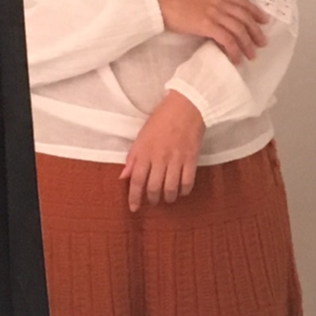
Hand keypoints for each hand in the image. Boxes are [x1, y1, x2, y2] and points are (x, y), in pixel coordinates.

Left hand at [122, 90, 203, 211]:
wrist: (185, 107)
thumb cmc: (161, 119)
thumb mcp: (141, 136)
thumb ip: (133, 158)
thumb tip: (124, 177)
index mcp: (144, 152)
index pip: (136, 180)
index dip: (134, 197)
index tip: (134, 208)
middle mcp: (159, 158)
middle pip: (154, 187)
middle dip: (152, 199)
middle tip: (152, 200)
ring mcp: (176, 159)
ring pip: (170, 188)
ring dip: (168, 197)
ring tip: (167, 198)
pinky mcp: (191, 159)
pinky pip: (187, 182)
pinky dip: (184, 191)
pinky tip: (181, 191)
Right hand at [156, 0, 269, 64]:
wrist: (160, 1)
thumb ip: (212, 1)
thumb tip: (220, 14)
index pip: (243, 2)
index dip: (256, 12)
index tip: (264, 21)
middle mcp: (219, 2)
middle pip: (245, 18)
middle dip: (256, 32)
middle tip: (262, 44)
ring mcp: (214, 13)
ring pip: (239, 30)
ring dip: (247, 44)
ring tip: (251, 55)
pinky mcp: (206, 25)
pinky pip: (227, 39)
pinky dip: (234, 50)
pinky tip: (236, 58)